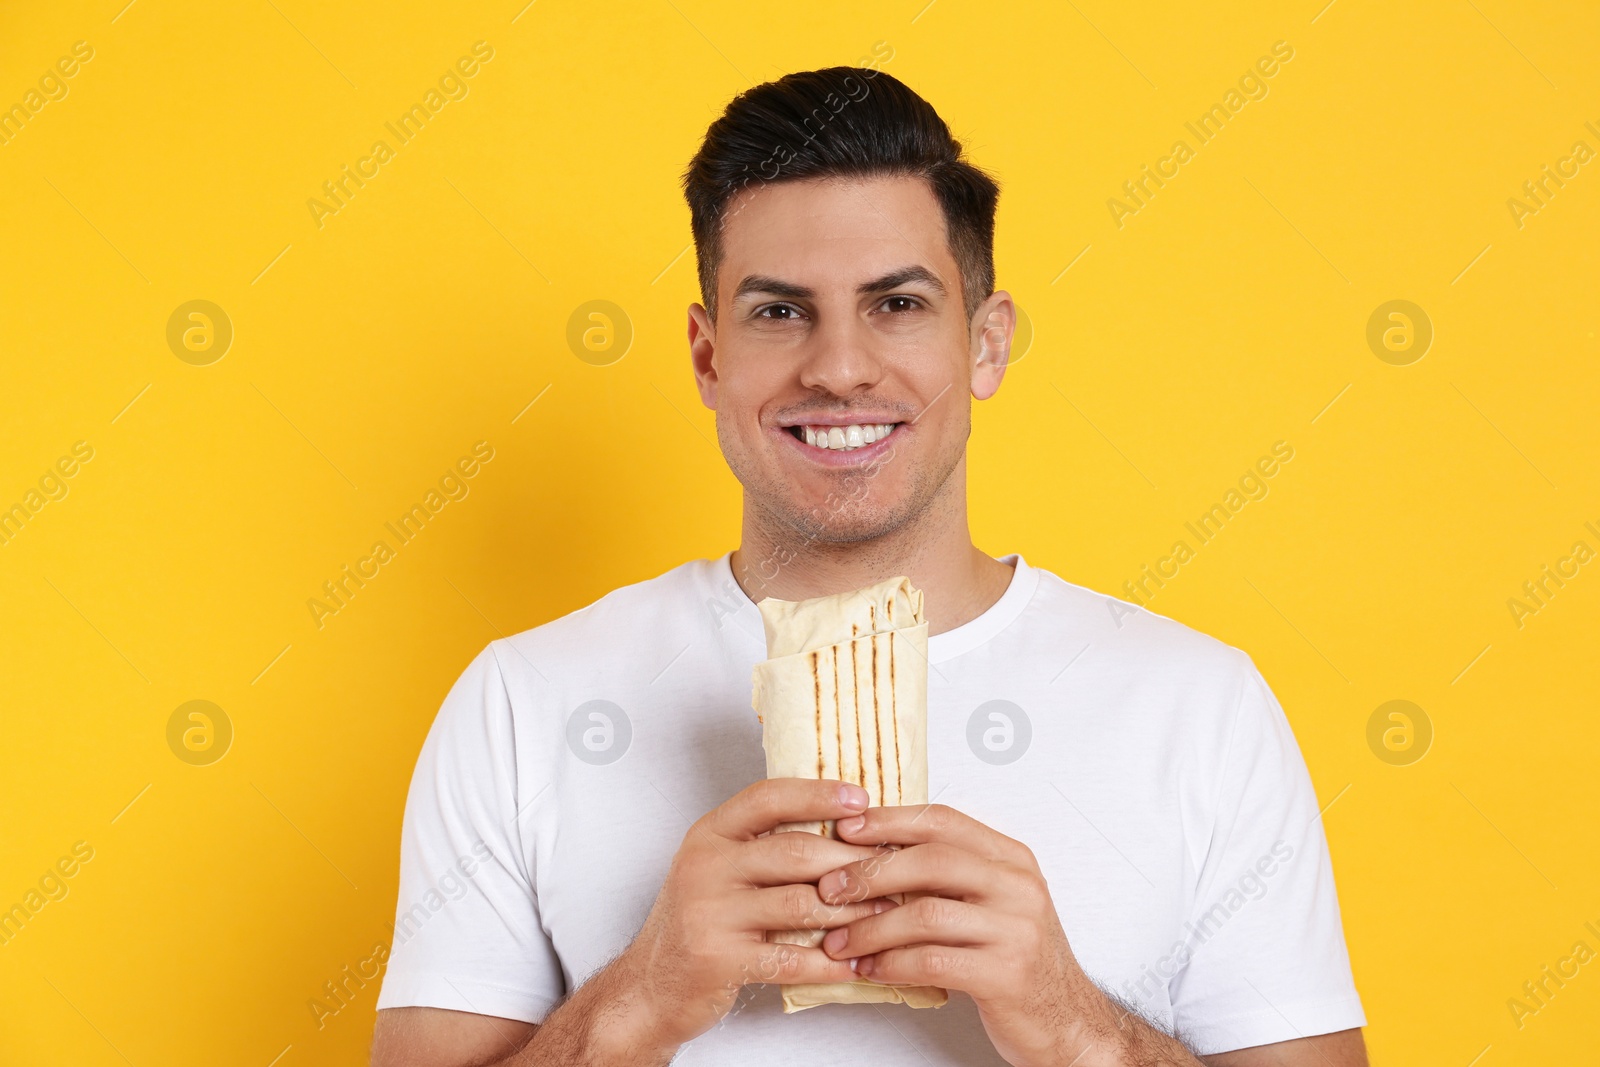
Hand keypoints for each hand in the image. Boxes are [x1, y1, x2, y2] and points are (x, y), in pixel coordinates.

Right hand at [617, 779, 895, 1053]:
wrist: (652, 983)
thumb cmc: (699, 920)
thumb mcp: (719, 867)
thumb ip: (763, 844)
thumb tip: (841, 823)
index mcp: (711, 833)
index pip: (769, 797)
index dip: (818, 794)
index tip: (862, 799)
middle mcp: (707, 865)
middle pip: (795, 851)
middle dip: (851, 860)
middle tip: (892, 867)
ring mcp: (711, 912)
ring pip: (800, 904)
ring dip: (850, 912)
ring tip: (885, 914)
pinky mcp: (719, 958)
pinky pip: (789, 958)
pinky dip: (829, 963)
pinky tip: (855, 963)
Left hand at [817, 804, 1120, 1066]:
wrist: (1067, 1019)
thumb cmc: (1018, 958)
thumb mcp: (993, 903)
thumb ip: (949, 876)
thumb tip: (873, 853)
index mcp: (1011, 858)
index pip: (942, 822)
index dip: (889, 821)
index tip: (846, 829)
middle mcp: (1017, 886)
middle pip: (931, 860)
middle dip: (871, 873)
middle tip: (830, 889)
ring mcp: (1016, 929)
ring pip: (926, 914)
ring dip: (871, 928)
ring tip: (840, 942)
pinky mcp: (1006, 974)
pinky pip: (933, 962)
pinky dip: (891, 964)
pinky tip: (870, 969)